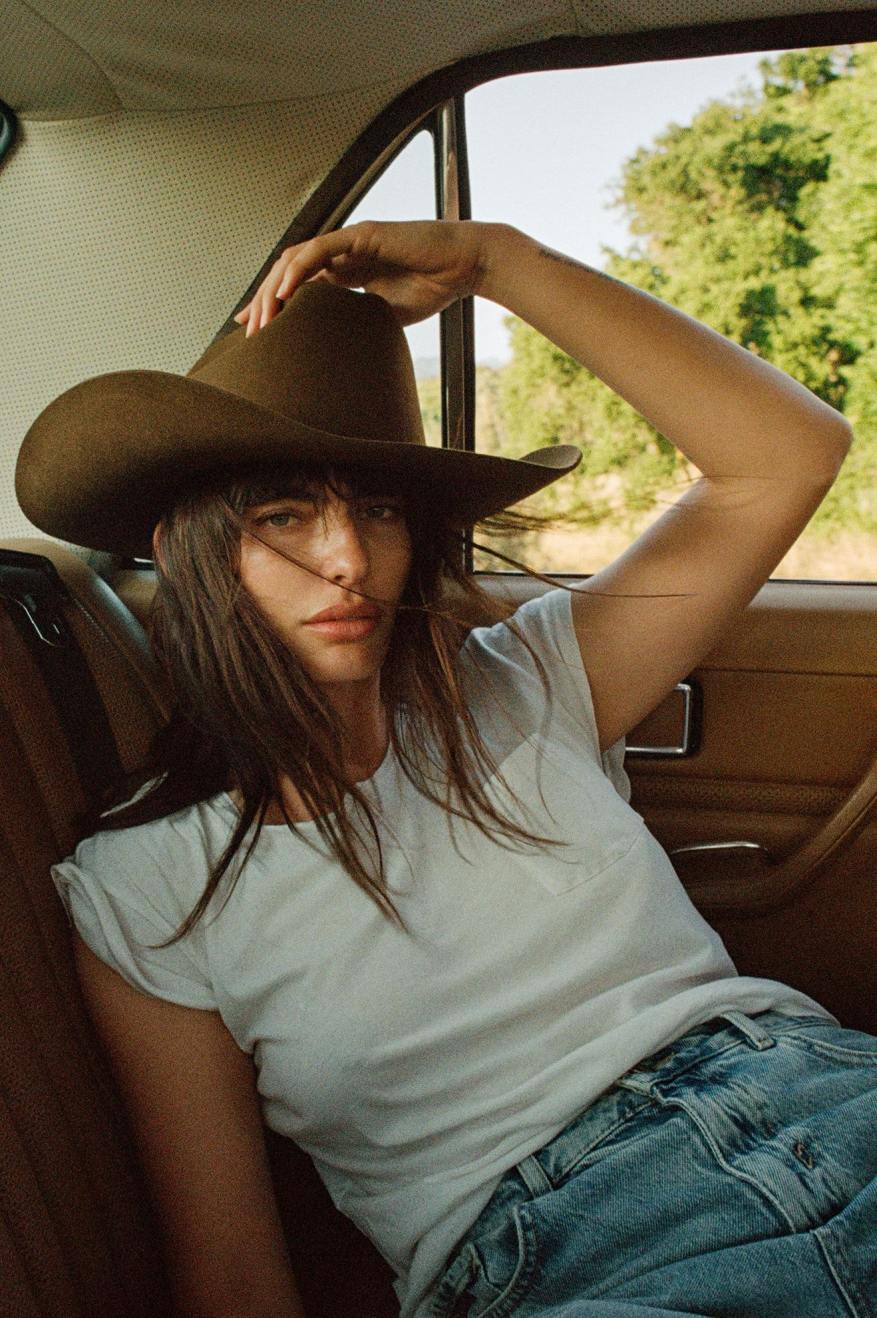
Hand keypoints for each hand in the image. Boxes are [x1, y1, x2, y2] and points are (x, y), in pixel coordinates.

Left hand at [233, 218, 498, 335]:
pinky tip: (285, 293)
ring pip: (296, 261)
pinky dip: (299, 270)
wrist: (464, 266)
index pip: (297, 287)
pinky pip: (320, 250)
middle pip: (288, 274)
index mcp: (345, 272)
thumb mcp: (387, 317)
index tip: (252, 331)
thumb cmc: (434, 287)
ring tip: (263, 318)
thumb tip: (340, 358)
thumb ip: (360, 327)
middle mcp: (340, 254)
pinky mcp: (361, 235)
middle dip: (265, 302)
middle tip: (251, 334)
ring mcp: (349, 242)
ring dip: (275, 289)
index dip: (272, 306)